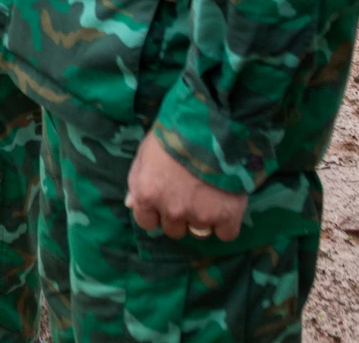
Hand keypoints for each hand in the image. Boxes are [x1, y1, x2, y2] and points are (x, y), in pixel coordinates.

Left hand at [126, 131, 247, 241]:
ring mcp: (200, 215)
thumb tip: (131, 204)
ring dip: (202, 219)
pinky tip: (226, 207)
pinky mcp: (228, 216)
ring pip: (199, 232)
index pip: (146, 222)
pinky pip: (226, 234)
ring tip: (209, 196)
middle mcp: (171, 210)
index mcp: (147, 195)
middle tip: (189, 195)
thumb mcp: (145, 152)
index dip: (155, 213)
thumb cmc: (173, 133)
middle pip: (174, 230)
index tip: (165, 201)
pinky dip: (226, 224)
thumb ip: (137, 181)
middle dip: (179, 215)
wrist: (211, 125)